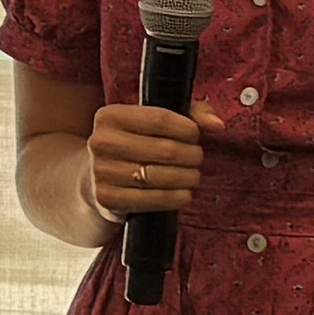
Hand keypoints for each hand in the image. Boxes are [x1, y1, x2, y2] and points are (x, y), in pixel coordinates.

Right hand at [86, 102, 215, 224]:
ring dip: (187, 177)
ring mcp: (101, 172)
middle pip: (166, 149)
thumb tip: (217, 125)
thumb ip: (191, 115)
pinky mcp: (107, 198)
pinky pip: (153, 199)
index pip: (160, 119)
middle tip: (197, 159)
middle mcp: (101, 142)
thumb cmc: (135, 143)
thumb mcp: (154, 122)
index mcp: (110, 116)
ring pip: (162, 176)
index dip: (188, 129)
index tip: (195, 136)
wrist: (96, 175)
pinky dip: (176, 198)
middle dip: (191, 156)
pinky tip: (184, 193)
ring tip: (192, 176)